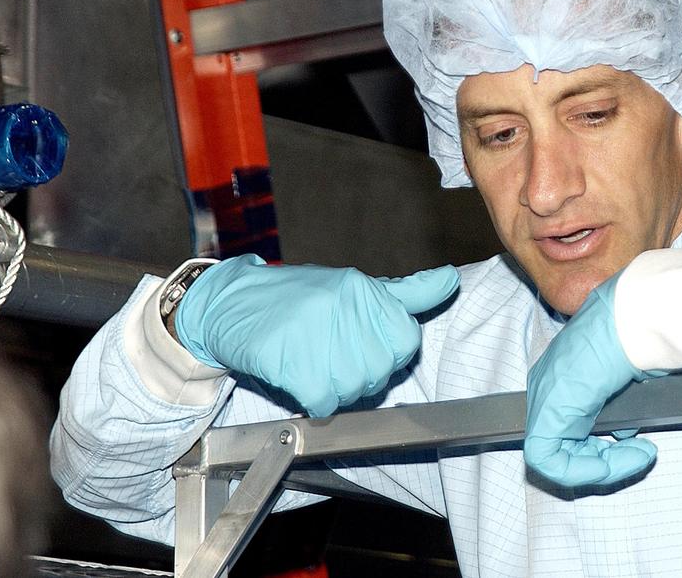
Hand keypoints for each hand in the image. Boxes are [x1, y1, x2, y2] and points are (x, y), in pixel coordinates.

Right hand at [174, 255, 458, 416]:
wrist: (230, 303)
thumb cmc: (296, 298)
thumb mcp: (354, 287)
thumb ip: (406, 293)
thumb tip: (451, 281)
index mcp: (364, 289)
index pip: (406, 339)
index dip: (389, 353)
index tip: (366, 347)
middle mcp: (345, 307)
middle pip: (382, 370)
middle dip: (363, 374)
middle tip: (334, 357)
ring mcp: (317, 334)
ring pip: (355, 389)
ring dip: (337, 388)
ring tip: (315, 365)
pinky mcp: (292, 362)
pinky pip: (324, 401)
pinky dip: (314, 400)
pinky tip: (300, 378)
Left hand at [524, 273, 658, 486]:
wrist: (640, 321)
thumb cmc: (642, 335)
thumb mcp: (630, 378)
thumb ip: (619, 407)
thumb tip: (623, 432)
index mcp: (564, 371)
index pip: (571, 425)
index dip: (601, 446)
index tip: (635, 446)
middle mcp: (548, 384)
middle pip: (565, 443)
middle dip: (605, 459)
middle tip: (640, 455)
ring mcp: (544, 397)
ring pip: (557, 457)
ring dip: (603, 467)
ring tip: (640, 456)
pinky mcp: (546, 413)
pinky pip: (550, 460)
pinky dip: (587, 470)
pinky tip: (623, 460)